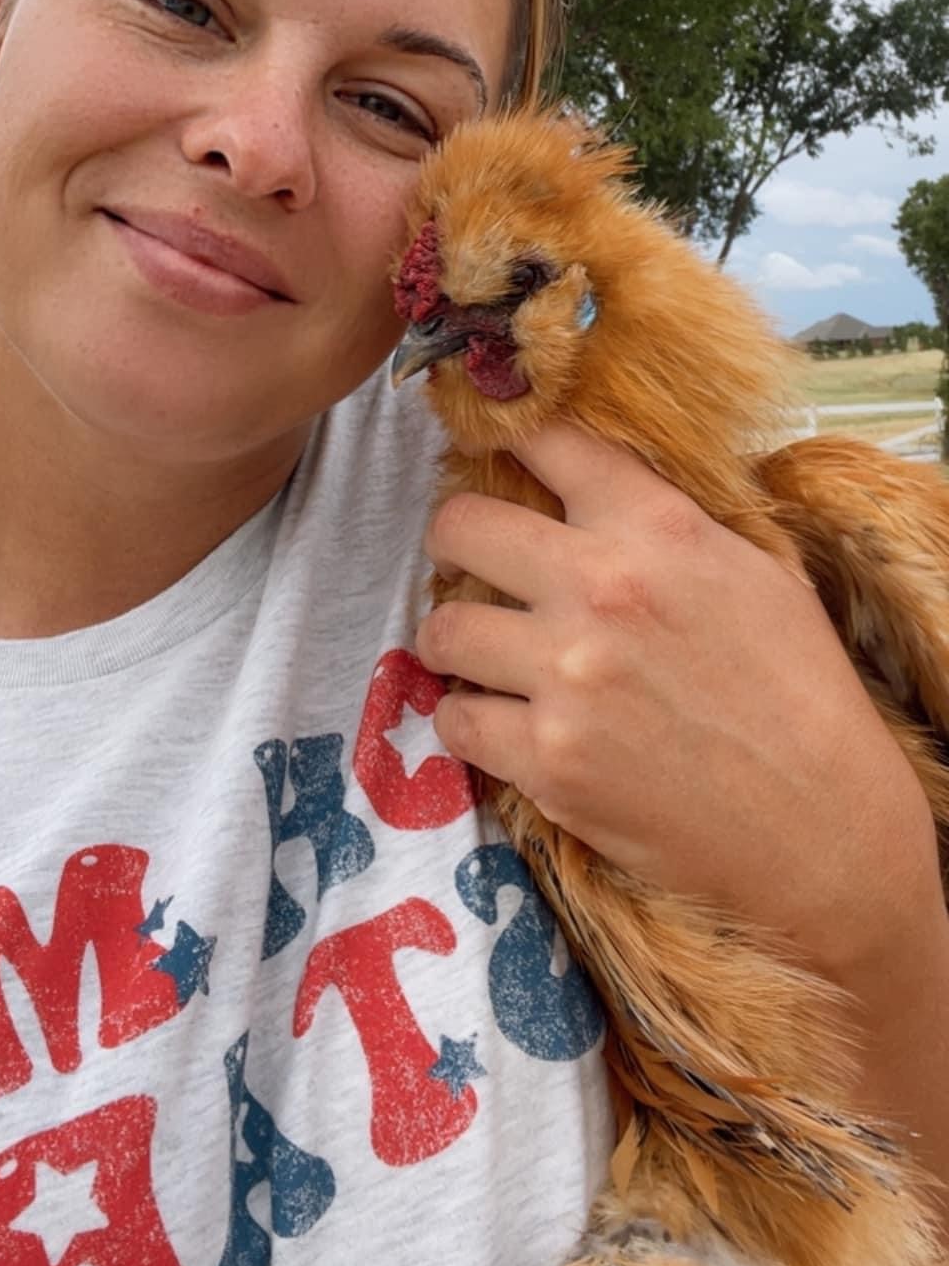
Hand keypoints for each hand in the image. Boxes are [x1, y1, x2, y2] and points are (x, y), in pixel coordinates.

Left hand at [415, 423, 942, 982]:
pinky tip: (501, 722)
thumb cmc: (800, 692)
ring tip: (479, 652)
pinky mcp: (547, 759)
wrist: (821, 827)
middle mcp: (600, 588)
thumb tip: (595, 479)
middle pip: (461, 525)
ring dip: (454, 639)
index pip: (548, 440)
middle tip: (466, 558)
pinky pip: (455, 720)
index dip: (509, 438)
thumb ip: (665, 519)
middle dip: (454, 538)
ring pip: (444, 628)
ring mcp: (566, 676)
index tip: (491, 449)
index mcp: (658, 527)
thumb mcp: (755, 570)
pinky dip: (469, 721)